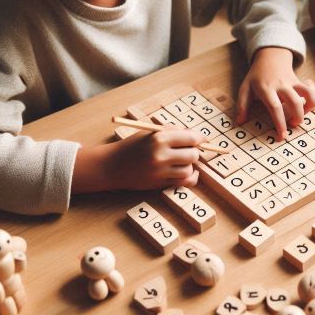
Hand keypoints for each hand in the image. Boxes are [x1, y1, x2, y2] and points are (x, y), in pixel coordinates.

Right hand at [73, 125, 204, 192]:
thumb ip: (172, 131)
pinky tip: (189, 172)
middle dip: (194, 151)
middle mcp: (161, 155)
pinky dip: (191, 177)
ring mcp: (161, 171)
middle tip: (189, 150)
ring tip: (182, 160)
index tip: (201, 139)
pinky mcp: (160, 183)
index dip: (199, 139)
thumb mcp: (150, 133)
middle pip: (193, 154)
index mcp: (159, 138)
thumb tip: (196, 136)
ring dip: (190, 165)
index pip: (190, 138)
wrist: (112, 166)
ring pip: (189, 169)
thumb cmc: (132, 146)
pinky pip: (184, 182)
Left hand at [236, 47, 314, 137]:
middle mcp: (282, 85)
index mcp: (267, 89)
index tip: (282, 136)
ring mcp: (293, 82)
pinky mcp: (300, 81)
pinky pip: (312, 88)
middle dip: (298, 117)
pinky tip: (307, 102)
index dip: (280, 123)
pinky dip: (313, 97)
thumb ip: (242, 106)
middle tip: (293, 125)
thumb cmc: (256, 76)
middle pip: (295, 102)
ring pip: (308, 94)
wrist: (269, 57)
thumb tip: (239, 122)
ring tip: (302, 116)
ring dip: (309, 108)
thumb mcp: (245, 88)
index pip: (275, 108)